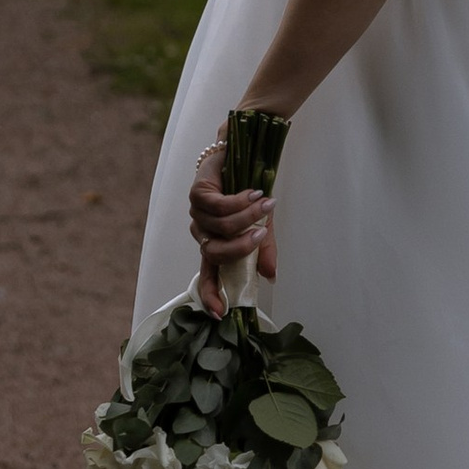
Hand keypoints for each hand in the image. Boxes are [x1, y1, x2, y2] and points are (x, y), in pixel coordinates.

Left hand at [189, 138, 274, 319]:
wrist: (244, 155)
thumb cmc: (251, 194)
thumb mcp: (261, 225)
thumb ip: (262, 250)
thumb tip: (270, 277)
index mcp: (216, 246)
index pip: (208, 275)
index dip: (211, 294)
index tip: (219, 312)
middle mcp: (203, 233)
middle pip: (215, 252)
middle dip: (241, 247)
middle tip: (261, 235)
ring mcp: (198, 214)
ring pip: (220, 227)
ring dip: (246, 217)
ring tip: (266, 204)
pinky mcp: (197, 193)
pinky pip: (219, 205)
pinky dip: (240, 202)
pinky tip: (253, 194)